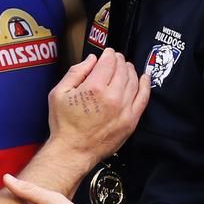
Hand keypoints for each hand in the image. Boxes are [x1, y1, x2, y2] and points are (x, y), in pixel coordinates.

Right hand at [47, 49, 149, 171]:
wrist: (73, 151)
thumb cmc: (64, 125)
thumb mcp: (58, 93)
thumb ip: (75, 72)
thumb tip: (91, 60)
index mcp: (94, 88)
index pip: (108, 62)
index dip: (108, 54)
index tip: (107, 53)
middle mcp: (112, 97)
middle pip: (122, 69)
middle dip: (119, 60)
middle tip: (115, 59)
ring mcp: (124, 109)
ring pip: (133, 80)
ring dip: (130, 70)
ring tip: (125, 67)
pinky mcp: (131, 121)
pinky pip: (143, 98)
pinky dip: (145, 85)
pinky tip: (144, 78)